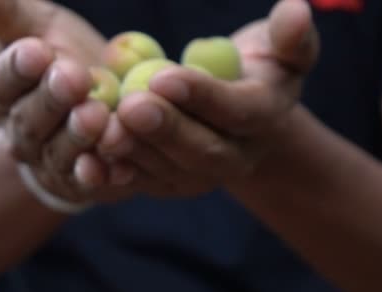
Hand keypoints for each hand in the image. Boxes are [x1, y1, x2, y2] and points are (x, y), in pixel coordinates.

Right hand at [0, 0, 138, 203]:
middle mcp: (22, 133)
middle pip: (29, 120)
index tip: (36, 50)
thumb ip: (11, 17)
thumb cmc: (68, 63)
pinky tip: (118, 166)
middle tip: (73, 78)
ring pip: (60, 153)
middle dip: (51, 99)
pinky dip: (102, 175)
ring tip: (97, 117)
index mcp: (5, 94)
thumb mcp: (42, 32)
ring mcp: (50, 162)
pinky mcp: (80, 184)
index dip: (18, 68)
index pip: (3, 82)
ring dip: (77, 137)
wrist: (100, 109)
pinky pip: (89, 182)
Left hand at [98, 0, 319, 196]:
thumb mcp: (283, 51)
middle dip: (164, 129)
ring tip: (102, 128)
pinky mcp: (170, 184)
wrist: (241, 117)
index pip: (237, 111)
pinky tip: (86, 161)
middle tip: (129, 106)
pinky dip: (114, 176)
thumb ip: (290, 37)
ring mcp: (201, 177)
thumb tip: (295, 10)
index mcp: (264, 118)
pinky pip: (142, 183)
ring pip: (168, 171)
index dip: (202, 96)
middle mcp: (236, 157)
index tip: (164, 77)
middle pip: (201, 151)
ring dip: (134, 152)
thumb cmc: (258, 70)